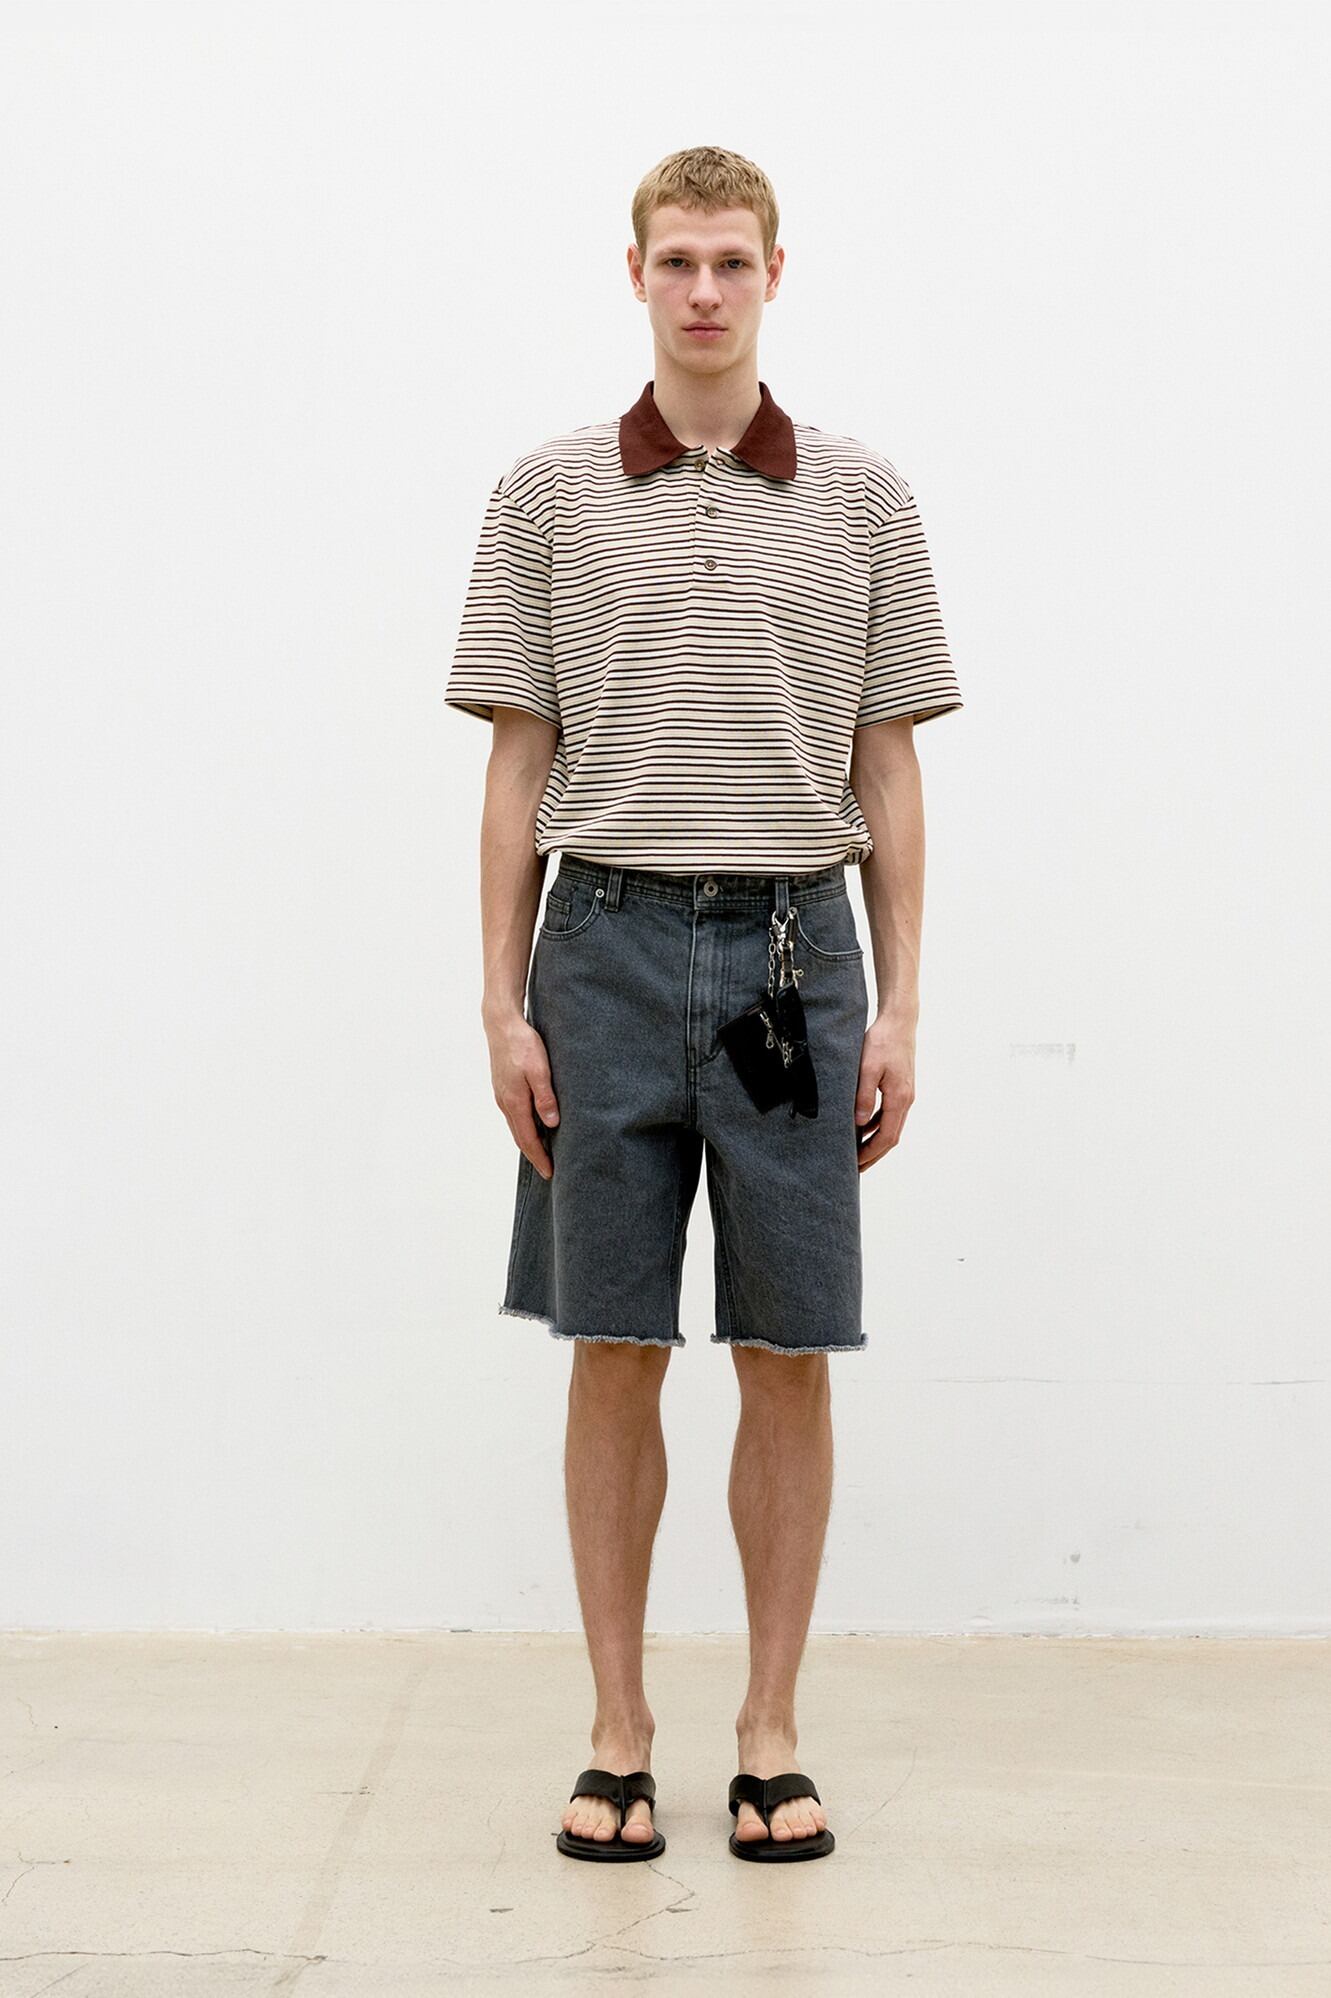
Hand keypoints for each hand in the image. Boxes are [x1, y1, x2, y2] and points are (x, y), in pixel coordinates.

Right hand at [489, 1013, 559, 1180]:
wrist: (501, 1024)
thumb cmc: (522, 1044)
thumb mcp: (540, 1070)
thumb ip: (545, 1098)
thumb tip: (551, 1124)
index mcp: (514, 1102)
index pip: (528, 1139)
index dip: (540, 1158)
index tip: (550, 1173)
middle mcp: (505, 1103)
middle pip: (520, 1137)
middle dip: (534, 1155)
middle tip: (549, 1169)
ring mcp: (502, 1095)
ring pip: (516, 1126)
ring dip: (529, 1141)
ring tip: (544, 1152)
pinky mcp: (503, 1087)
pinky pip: (514, 1115)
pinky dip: (524, 1127)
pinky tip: (535, 1125)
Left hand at [854, 1014, 915, 1169]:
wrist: (899, 1021)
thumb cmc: (882, 1041)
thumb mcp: (868, 1068)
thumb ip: (864, 1096)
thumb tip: (860, 1124)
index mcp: (899, 1098)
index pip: (887, 1137)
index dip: (871, 1153)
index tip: (855, 1164)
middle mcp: (906, 1100)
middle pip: (891, 1137)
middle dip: (874, 1154)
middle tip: (856, 1168)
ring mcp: (905, 1094)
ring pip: (891, 1126)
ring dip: (876, 1141)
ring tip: (858, 1152)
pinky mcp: (900, 1087)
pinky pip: (889, 1113)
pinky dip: (877, 1125)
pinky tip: (864, 1127)